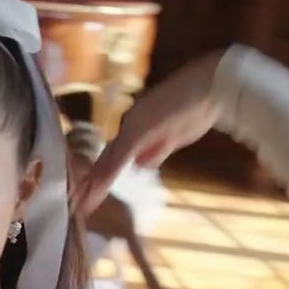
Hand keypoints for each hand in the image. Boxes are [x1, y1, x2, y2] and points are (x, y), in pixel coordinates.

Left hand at [72, 51, 223, 214]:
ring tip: (78, 203)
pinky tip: (96, 188)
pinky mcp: (140, 127)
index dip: (101, 175)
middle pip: (106, 158)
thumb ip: (158, 149)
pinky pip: (120, 155)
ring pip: (108, 159)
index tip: (89, 194)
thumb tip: (138, 165)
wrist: (215, 84)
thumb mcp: (178, 135)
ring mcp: (133, 124)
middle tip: (74, 204)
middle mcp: (130, 123)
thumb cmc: (201, 105)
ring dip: (93, 183)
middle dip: (89, 184)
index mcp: (138, 125)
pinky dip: (107, 173)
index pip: (114, 156)